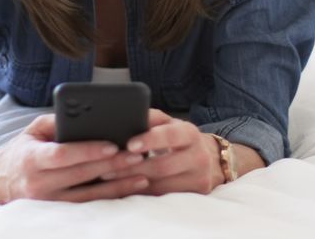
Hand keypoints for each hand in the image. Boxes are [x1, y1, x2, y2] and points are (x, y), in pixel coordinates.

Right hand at [0, 114, 148, 202]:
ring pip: (89, 196)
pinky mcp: (57, 212)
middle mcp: (38, 184)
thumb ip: (58, 121)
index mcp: (31, 159)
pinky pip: (88, 205)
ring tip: (142, 174)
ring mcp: (48, 202)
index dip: (88, 151)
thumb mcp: (33, 130)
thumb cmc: (21, 150)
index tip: (112, 144)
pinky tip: (129, 189)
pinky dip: (110, 197)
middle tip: (137, 154)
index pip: (62, 155)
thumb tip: (89, 115)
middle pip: (81, 175)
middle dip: (112, 165)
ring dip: (118, 185)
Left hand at [100, 109, 224, 195]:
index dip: (150, 140)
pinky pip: (161, 197)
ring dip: (131, 183)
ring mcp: (198, 179)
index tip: (129, 144)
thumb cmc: (179, 139)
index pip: (171, 136)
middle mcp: (199, 157)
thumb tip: (127, 116)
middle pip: (162, 166)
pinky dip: (139, 193)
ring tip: (109, 179)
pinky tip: (122, 189)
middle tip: (106, 167)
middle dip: (132, 167)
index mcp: (191, 134)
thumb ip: (151, 119)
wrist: (208, 161)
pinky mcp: (194, 195)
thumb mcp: (169, 124)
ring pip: (160, 186)